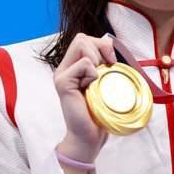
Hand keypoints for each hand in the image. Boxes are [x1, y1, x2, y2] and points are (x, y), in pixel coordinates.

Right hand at [53, 33, 116, 168]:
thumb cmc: (99, 112)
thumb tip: (109, 42)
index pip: (84, 39)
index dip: (101, 45)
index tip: (111, 63)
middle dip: (100, 48)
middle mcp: (64, 68)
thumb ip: (103, 64)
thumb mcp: (104, 82)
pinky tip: (91, 87)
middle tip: (106, 68)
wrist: (89, 136)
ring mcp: (61, 75)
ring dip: (96, 59)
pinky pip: (83, 64)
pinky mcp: (63, 83)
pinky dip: (93, 73)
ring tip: (96, 79)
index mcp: (72, 66)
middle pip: (81, 38)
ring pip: (81, 45)